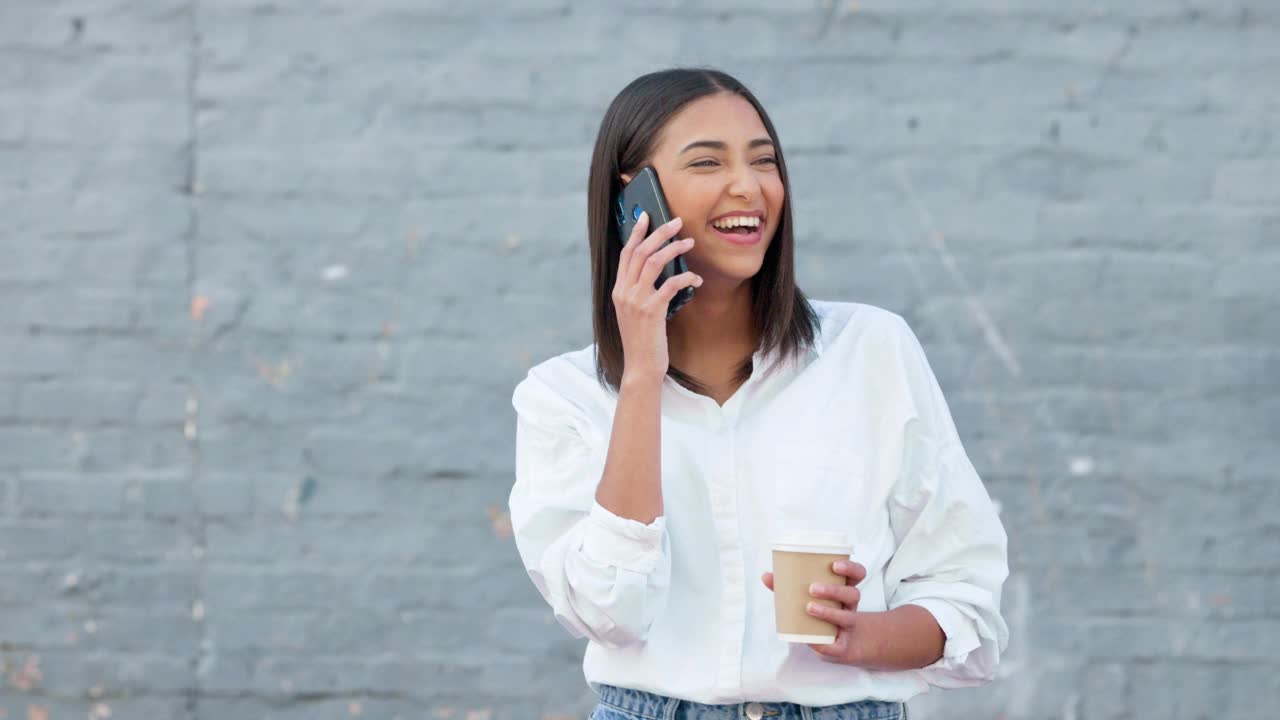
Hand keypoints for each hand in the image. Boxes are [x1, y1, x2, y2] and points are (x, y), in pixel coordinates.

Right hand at [613, 211, 700, 382]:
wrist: (641, 366)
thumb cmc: (643, 340)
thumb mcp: (635, 312)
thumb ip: (640, 291)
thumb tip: (659, 269)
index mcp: (618, 290)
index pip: (626, 254)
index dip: (636, 232)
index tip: (646, 216)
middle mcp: (624, 292)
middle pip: (640, 252)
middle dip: (659, 233)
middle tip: (677, 222)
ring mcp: (636, 301)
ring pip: (653, 263)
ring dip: (674, 249)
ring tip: (689, 243)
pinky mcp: (651, 311)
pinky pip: (670, 285)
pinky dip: (686, 278)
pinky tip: (696, 279)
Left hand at [762, 560, 867, 663]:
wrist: (839, 643)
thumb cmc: (821, 611)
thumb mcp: (808, 597)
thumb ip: (787, 586)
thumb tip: (766, 575)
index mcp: (844, 589)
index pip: (858, 574)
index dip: (851, 568)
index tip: (834, 565)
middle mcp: (850, 606)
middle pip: (853, 594)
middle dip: (833, 590)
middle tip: (812, 588)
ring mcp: (849, 626)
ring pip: (848, 617)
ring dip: (829, 612)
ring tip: (809, 608)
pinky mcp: (842, 646)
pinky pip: (837, 645)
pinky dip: (823, 643)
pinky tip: (811, 640)